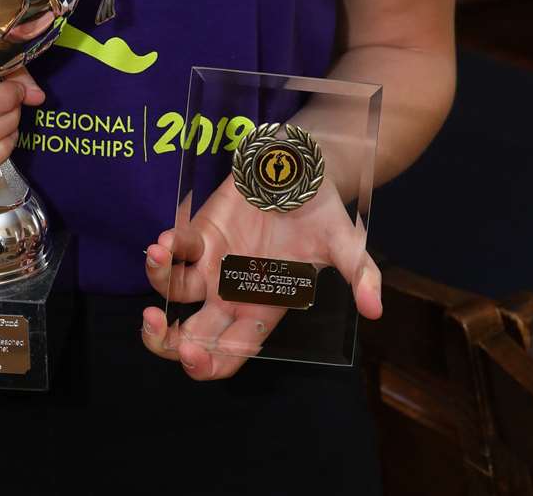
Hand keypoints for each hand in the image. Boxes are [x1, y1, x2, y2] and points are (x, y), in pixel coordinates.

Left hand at [141, 174, 381, 380]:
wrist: (306, 169)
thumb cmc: (323, 213)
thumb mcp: (346, 243)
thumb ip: (360, 274)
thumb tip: (376, 309)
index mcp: (261, 311)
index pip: (227, 355)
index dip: (207, 364)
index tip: (192, 354)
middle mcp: (230, 296)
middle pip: (188, 337)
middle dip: (166, 342)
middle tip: (157, 328)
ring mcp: (212, 266)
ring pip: (173, 291)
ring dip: (158, 283)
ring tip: (156, 258)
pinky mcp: (201, 234)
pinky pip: (176, 250)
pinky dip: (164, 250)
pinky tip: (162, 242)